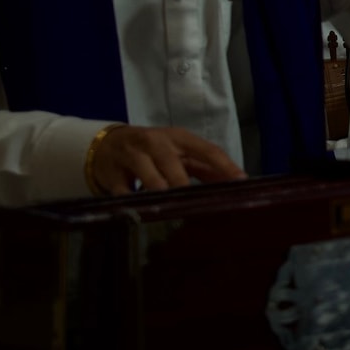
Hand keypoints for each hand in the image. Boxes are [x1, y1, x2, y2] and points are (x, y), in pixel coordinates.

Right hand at [90, 125, 243, 194]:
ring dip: (160, 191)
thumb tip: (234, 184)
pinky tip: (140, 211)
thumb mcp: (179, 153)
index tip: (241, 181)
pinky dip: (133, 202)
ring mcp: (131, 155)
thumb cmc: (154, 151)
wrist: (108, 144)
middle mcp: (156, 142)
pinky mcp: (111, 173)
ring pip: (149, 176)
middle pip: (173, 164)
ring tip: (170, 206)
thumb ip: (205, 169)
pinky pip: (123, 191)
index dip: (225, 166)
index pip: (207, 150)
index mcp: (179, 138)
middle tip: (197, 203)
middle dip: (184, 184)